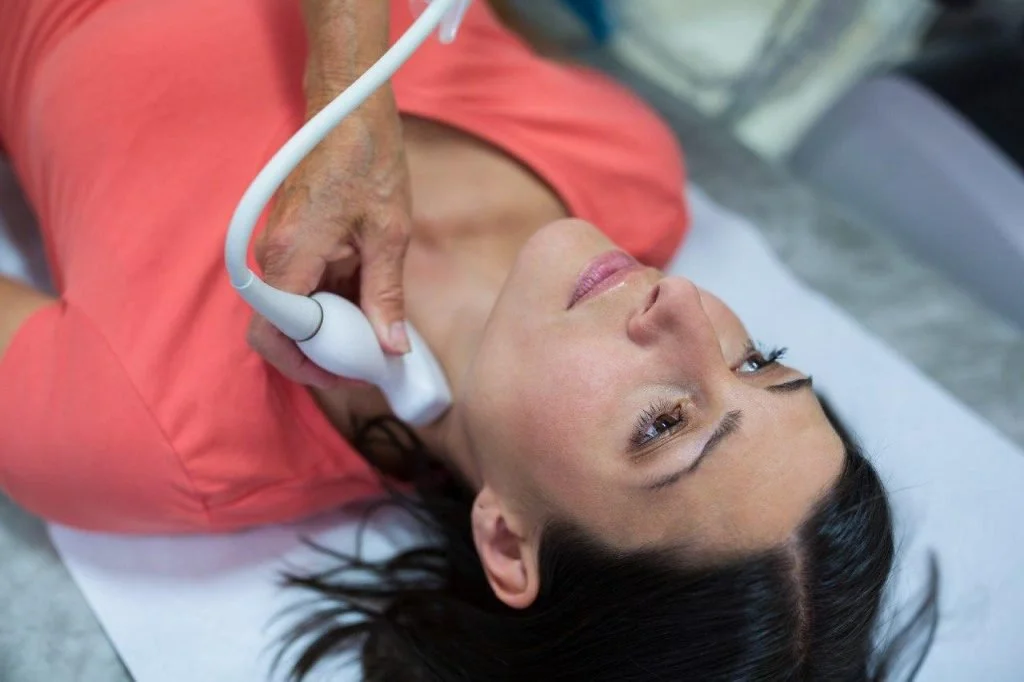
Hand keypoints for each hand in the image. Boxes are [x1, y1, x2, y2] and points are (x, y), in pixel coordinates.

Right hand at [248, 92, 411, 388]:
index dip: (308, 367)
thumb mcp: (388, 235)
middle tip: (368, 364)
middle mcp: (273, 256)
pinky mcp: (291, 242)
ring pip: (296, 312)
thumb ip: (386, 296)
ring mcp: (279, 249)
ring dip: (332, 330)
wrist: (348, 109)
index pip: (274, 337)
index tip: (349, 375)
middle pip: (283, 331)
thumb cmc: (368, 161)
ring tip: (376, 337)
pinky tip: (368, 305)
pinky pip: (305, 288)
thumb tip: (391, 348)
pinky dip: (333, 305)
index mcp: (290, 257)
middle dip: (323, 355)